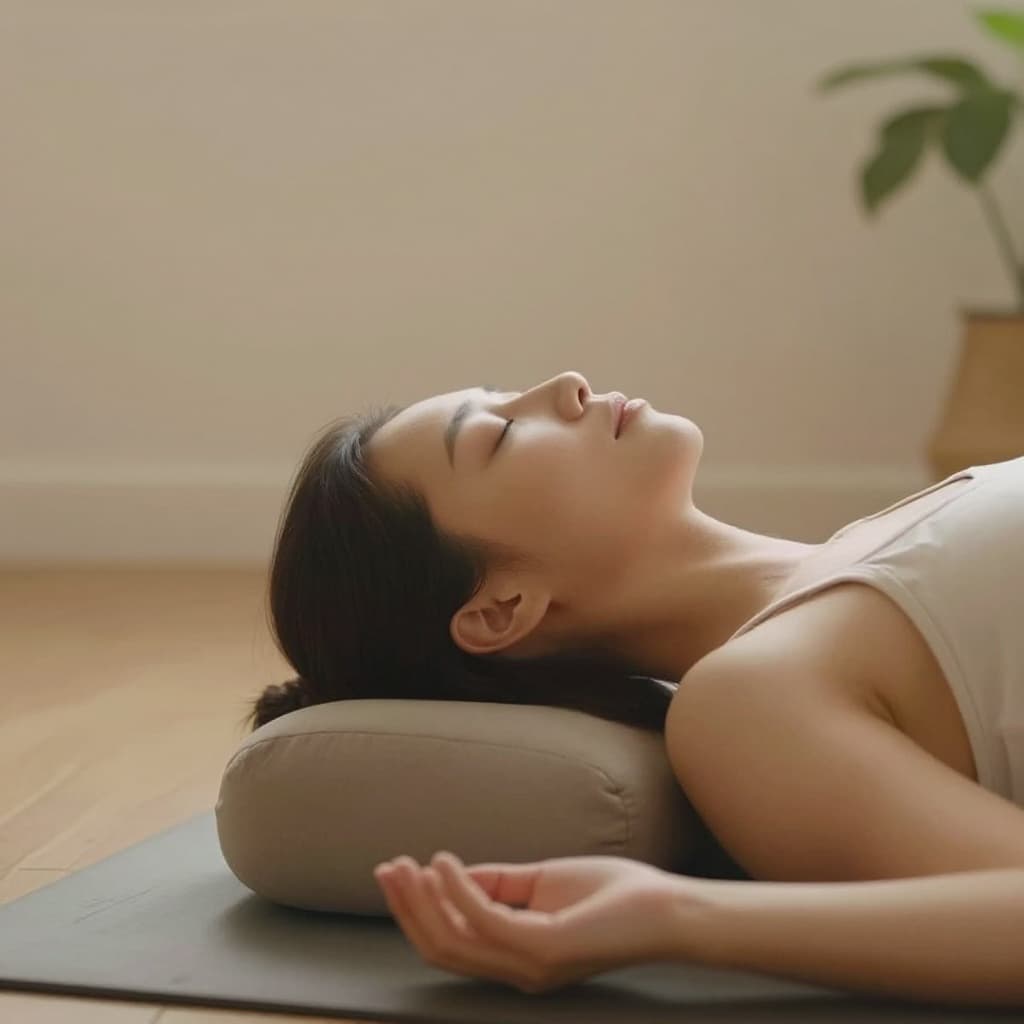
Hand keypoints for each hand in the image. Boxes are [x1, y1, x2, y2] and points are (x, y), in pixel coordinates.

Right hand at [373, 850, 707, 993]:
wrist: (666, 908)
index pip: (451, 944)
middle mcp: (517, 970)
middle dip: (407, 909)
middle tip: (386, 870)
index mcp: (516, 958)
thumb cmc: (612, 895)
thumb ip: (499, 884)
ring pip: (453, 942)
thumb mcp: (543, 883)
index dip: (417, 911)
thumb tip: (452, 875)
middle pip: (441, 949)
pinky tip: (444, 862)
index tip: (397, 872)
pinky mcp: (545, 948)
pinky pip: (485, 920)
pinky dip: (457, 890)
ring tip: (405, 865)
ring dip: (422, 901)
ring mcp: (529, 964)